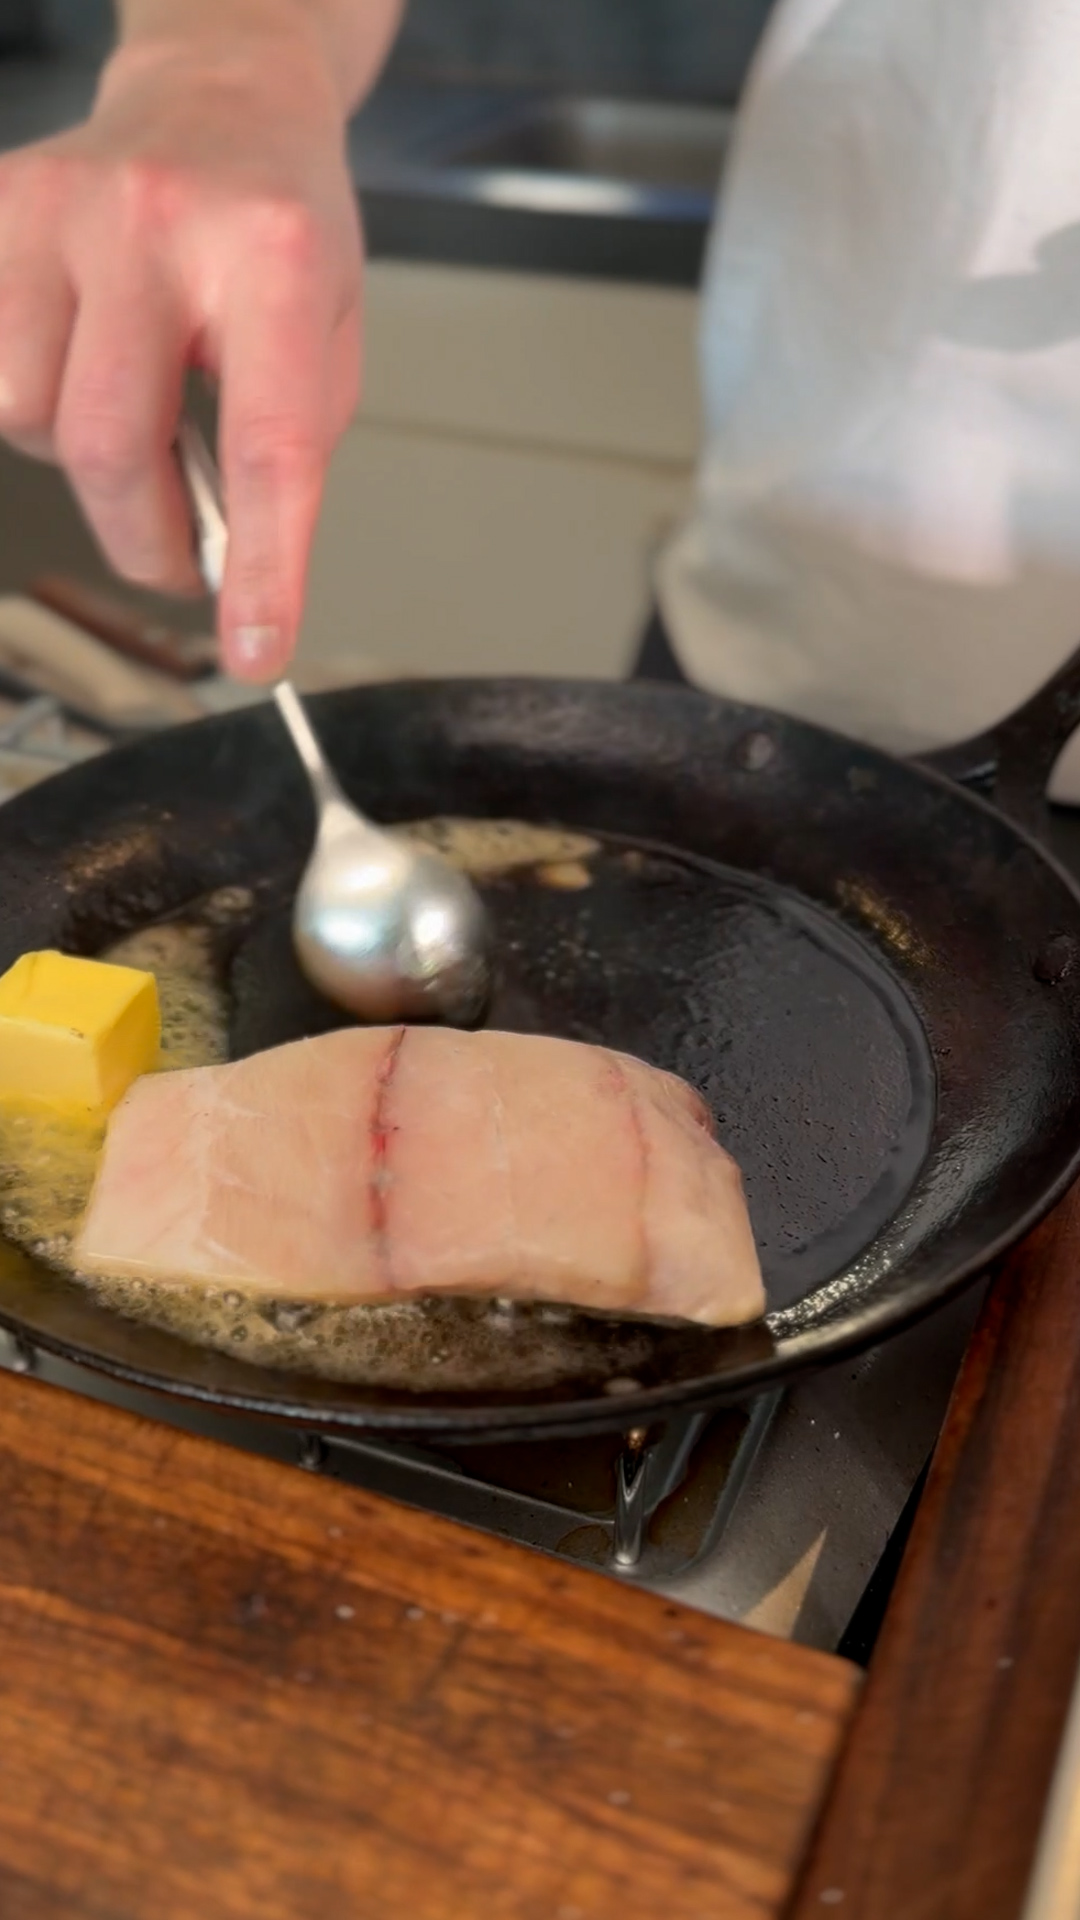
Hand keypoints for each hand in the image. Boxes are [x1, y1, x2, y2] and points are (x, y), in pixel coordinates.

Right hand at [0, 28, 362, 679]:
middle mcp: (156, 220)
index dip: (263, 566)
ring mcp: (58, 207)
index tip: (255, 646)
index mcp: (273, 255)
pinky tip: (80, 366)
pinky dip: (29, 401)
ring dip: (81, 456)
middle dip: (145, 536)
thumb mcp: (331, 334)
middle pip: (108, 445)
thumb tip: (234, 567)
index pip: (266, 446)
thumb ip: (288, 447)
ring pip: (26, 416)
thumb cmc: (280, 229)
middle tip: (182, 559)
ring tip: (134, 408)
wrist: (222, 97)